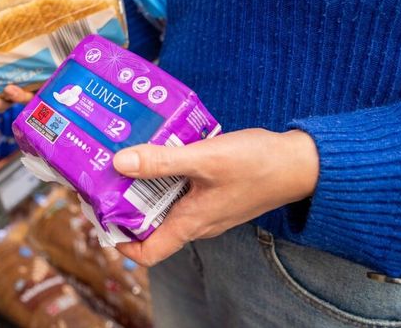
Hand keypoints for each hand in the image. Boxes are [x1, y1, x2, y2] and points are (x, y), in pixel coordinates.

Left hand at [113, 128, 318, 265]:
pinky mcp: (214, 191)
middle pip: (150, 225)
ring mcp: (207, 207)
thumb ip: (162, 161)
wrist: (302, 163)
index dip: (119, 241)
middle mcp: (197, 221)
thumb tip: (119, 163)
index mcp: (191, 223)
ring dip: (143, 186)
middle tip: (102, 176)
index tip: (98, 215)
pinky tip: (158, 149)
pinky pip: (181, 189)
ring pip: (164, 204)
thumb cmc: (258, 164)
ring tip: (123, 157)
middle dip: (124, 204)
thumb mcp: (204, 158)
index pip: (147, 252)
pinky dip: (164, 174)